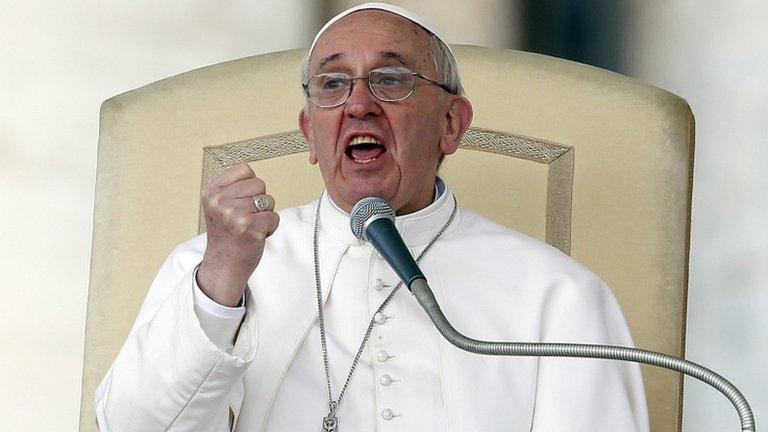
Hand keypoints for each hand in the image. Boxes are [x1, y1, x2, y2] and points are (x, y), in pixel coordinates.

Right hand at [197, 163, 278, 305]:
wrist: (224, 265)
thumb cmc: (226, 234)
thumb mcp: (219, 205)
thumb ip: (232, 188)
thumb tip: (252, 175)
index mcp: (211, 191)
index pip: (244, 169)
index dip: (249, 186)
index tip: (239, 202)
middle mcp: (219, 201)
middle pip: (259, 183)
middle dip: (259, 201)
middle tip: (244, 218)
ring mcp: (234, 213)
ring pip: (269, 200)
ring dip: (265, 214)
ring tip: (249, 226)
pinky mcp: (249, 227)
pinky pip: (274, 217)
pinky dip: (271, 227)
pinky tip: (255, 235)